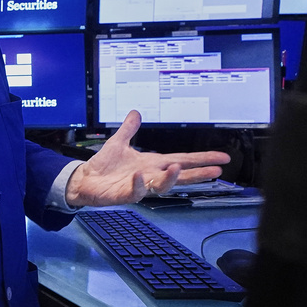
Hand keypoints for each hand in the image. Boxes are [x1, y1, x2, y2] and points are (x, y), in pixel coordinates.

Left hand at [65, 110, 231, 206]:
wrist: (84, 179)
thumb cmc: (104, 166)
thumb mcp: (118, 142)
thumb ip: (129, 129)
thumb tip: (135, 113)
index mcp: (152, 163)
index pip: (182, 159)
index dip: (202, 159)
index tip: (221, 158)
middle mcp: (149, 175)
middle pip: (180, 175)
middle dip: (198, 173)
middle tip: (216, 171)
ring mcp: (139, 186)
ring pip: (161, 186)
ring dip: (170, 178)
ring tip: (178, 168)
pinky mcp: (125, 194)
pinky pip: (135, 191)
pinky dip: (139, 184)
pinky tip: (139, 175)